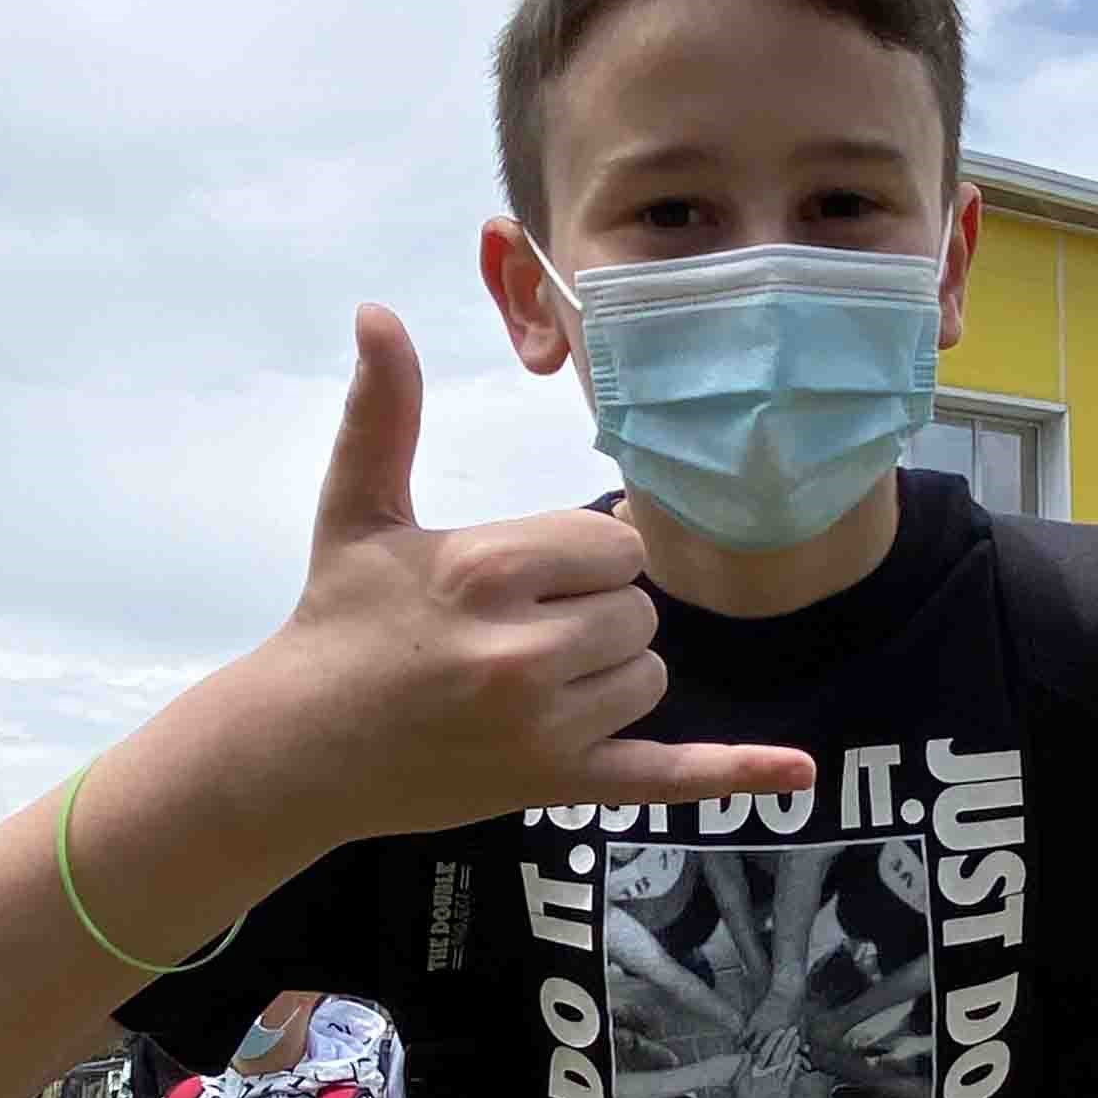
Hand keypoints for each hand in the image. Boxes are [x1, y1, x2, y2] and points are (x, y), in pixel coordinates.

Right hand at [245, 309, 816, 839]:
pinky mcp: (557, 786)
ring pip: (649, 674)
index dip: (579, 556)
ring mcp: (543, 727)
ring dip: (608, 672)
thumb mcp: (356, 510)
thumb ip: (384, 412)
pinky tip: (801, 768)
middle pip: (639, 608)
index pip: (613, 543)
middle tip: (514, 629)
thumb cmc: (336, 621)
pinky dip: (732, 772)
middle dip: (592, 611)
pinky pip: (666, 775)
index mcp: (486, 569)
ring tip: (525, 680)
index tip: (523, 575)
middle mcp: (522, 652)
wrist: (296, 750)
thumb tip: (378, 311)